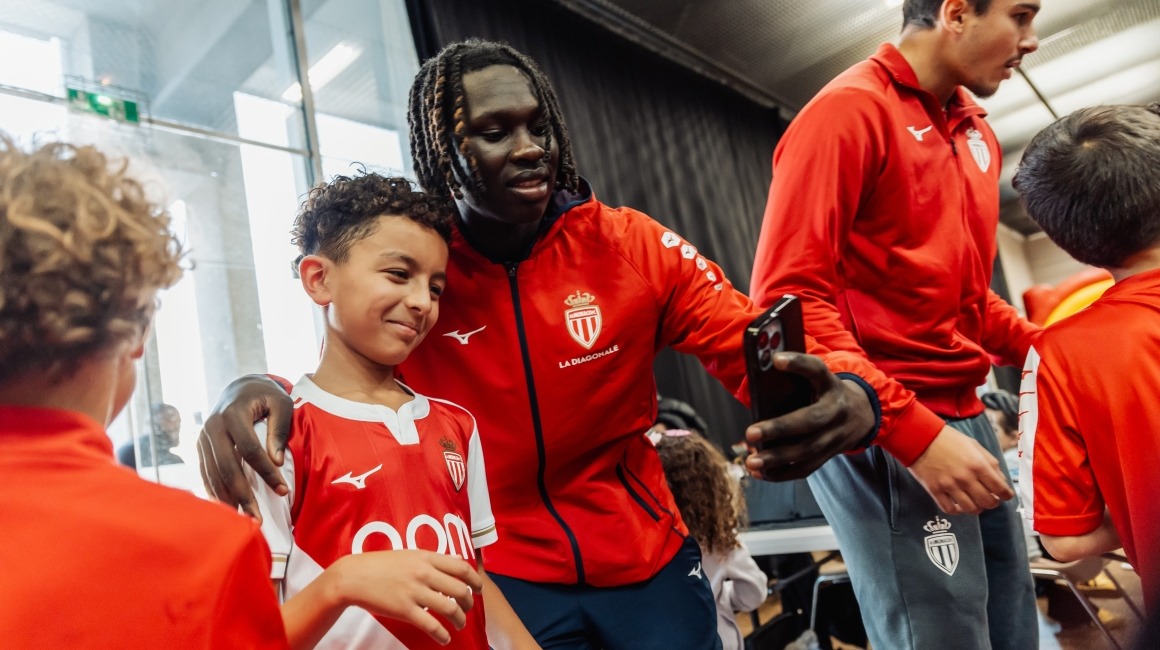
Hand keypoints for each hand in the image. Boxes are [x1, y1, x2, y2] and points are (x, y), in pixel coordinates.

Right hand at [196, 374, 293, 519]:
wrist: (240, 388)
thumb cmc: (266, 396)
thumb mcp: (281, 403)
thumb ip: (279, 429)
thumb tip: (276, 460)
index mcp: (233, 413)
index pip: (249, 449)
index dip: (266, 471)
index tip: (283, 490)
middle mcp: (212, 426)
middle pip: (226, 467)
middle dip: (242, 495)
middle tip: (256, 519)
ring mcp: (202, 438)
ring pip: (213, 474)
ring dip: (227, 500)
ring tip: (243, 522)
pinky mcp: (199, 447)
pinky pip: (206, 474)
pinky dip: (215, 492)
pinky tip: (227, 510)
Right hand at [331, 551, 483, 643]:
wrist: (353, 577)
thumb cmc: (381, 565)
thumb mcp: (410, 554)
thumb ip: (436, 558)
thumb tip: (459, 559)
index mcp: (426, 558)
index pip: (461, 567)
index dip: (475, 580)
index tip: (479, 588)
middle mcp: (424, 574)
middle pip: (460, 589)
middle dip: (469, 602)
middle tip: (468, 608)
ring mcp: (415, 592)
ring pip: (449, 608)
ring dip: (459, 619)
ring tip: (459, 624)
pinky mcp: (405, 610)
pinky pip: (431, 625)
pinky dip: (442, 634)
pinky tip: (445, 638)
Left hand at [744, 352, 874, 480]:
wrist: (862, 413)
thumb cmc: (826, 392)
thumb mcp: (819, 378)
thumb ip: (797, 376)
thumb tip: (762, 371)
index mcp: (830, 384)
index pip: (816, 370)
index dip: (798, 363)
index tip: (777, 359)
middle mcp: (836, 410)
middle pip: (809, 421)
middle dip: (779, 428)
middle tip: (750, 433)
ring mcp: (835, 436)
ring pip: (807, 451)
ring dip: (777, 459)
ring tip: (751, 462)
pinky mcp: (829, 454)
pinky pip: (806, 468)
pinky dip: (782, 474)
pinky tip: (761, 473)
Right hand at [907, 426, 1013, 513]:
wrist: (920, 437)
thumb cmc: (949, 439)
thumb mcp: (974, 445)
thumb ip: (990, 462)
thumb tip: (1001, 480)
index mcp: (978, 465)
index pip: (1001, 489)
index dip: (1006, 495)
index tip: (1005, 495)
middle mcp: (966, 478)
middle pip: (988, 502)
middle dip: (993, 502)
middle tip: (990, 498)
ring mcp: (949, 486)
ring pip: (971, 509)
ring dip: (977, 508)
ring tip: (975, 502)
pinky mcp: (935, 490)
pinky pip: (950, 510)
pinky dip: (957, 511)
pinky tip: (959, 505)